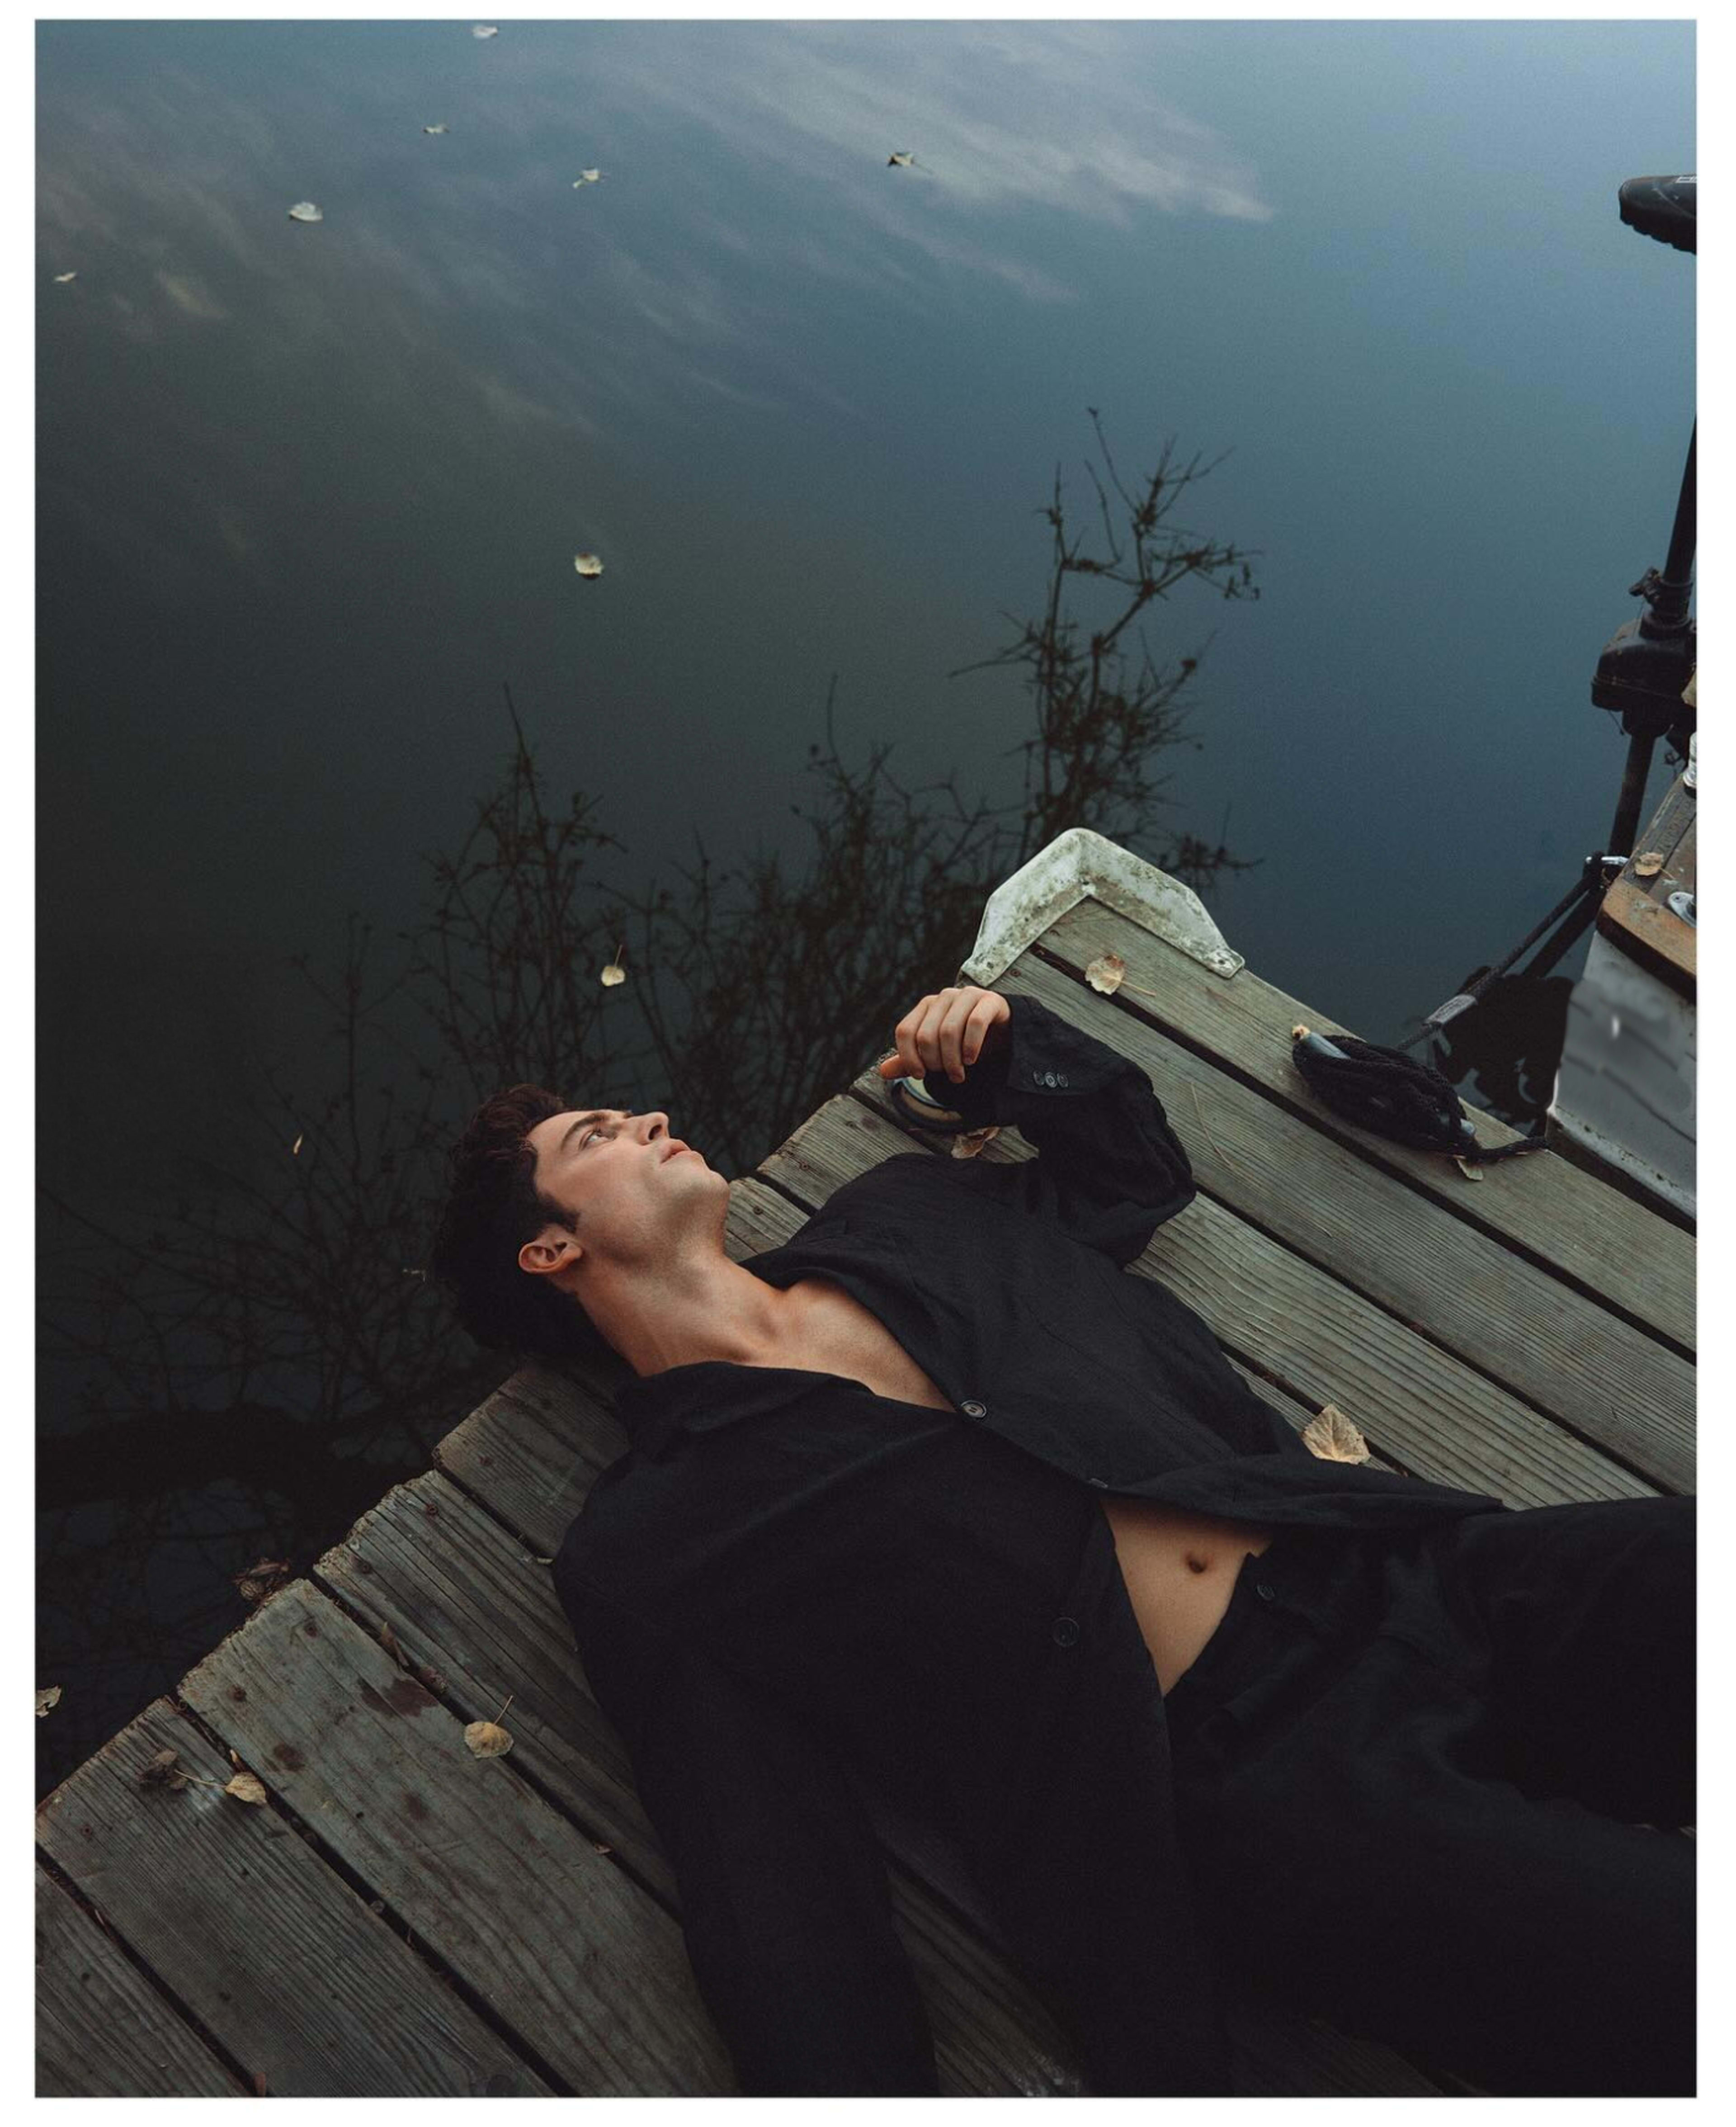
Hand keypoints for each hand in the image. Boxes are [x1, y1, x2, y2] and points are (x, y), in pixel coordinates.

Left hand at [875, 986, 1011, 1086]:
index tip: (921, 1075)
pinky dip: (971, 1046)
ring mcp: (966, 995)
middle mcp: (943, 997)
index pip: (905, 1031)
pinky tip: (971, 1059)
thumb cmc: (964, 1041)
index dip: (909, 1057)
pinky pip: (975, 1023)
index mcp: (926, 1006)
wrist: (1003, 1031)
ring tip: (959, 1074)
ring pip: (948, 1031)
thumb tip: (882, 1071)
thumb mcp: (936, 1053)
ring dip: (953, 1060)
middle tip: (948, 1075)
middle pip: (926, 1035)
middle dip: (935, 1063)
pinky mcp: (989, 1001)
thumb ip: (911, 1060)